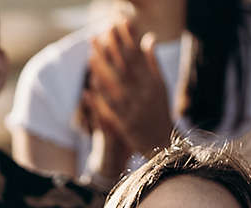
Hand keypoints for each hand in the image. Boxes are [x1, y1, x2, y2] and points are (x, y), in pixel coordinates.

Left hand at [86, 21, 173, 156]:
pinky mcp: (125, 123)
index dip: (128, 38)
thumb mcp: (161, 85)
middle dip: (112, 48)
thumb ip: (153, 62)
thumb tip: (148, 37)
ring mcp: (134, 108)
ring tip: (90, 55)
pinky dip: (99, 99)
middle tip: (98, 32)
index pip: (138, 55)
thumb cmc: (160, 111)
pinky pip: (110, 109)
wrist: (163, 143)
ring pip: (116, 86)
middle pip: (125, 67)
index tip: (119, 22)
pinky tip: (87, 88)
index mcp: (152, 81)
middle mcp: (144, 92)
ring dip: (102, 70)